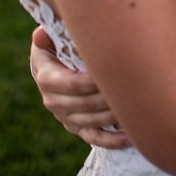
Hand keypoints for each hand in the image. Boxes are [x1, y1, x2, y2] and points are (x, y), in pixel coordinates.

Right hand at [30, 27, 130, 148]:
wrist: (55, 64)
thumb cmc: (60, 43)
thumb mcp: (51, 36)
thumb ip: (48, 34)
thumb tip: (40, 35)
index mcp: (46, 77)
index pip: (71, 84)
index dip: (93, 82)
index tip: (115, 74)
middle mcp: (52, 100)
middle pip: (84, 104)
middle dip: (108, 98)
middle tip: (132, 90)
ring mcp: (64, 116)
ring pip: (91, 122)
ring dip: (113, 116)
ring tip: (135, 109)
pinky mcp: (76, 127)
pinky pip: (93, 137)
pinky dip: (112, 141)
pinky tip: (130, 138)